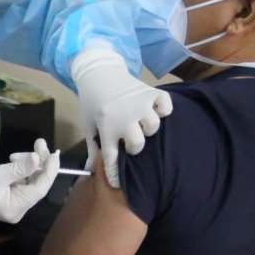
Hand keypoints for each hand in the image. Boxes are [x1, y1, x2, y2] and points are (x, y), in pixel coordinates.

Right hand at [0, 138, 59, 222]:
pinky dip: (22, 170)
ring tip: (15, 154)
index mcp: (16, 207)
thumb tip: (39, 158)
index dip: (50, 171)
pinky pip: (23, 182)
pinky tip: (13, 160)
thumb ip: (20, 167)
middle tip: (39, 143)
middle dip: (39, 163)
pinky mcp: (10, 197)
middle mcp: (19, 209)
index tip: (55, 153)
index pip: (41, 189)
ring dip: (28, 164)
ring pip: (31, 181)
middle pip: (37, 184)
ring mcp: (15, 203)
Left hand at [71, 48, 172, 188]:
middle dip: (133, 146)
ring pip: (153, 127)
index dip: (114, 173)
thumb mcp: (88, 124)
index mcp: (107, 126)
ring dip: (147, 129)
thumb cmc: (92, 101)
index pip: (112, 158)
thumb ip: (92, 147)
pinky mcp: (151, 92)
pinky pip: (165, 106)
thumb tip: (90, 170)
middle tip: (128, 139)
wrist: (98, 72)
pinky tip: (154, 111)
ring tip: (139, 124)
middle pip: (138, 144)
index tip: (116, 183)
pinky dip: (163, 110)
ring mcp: (140, 104)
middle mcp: (125, 117)